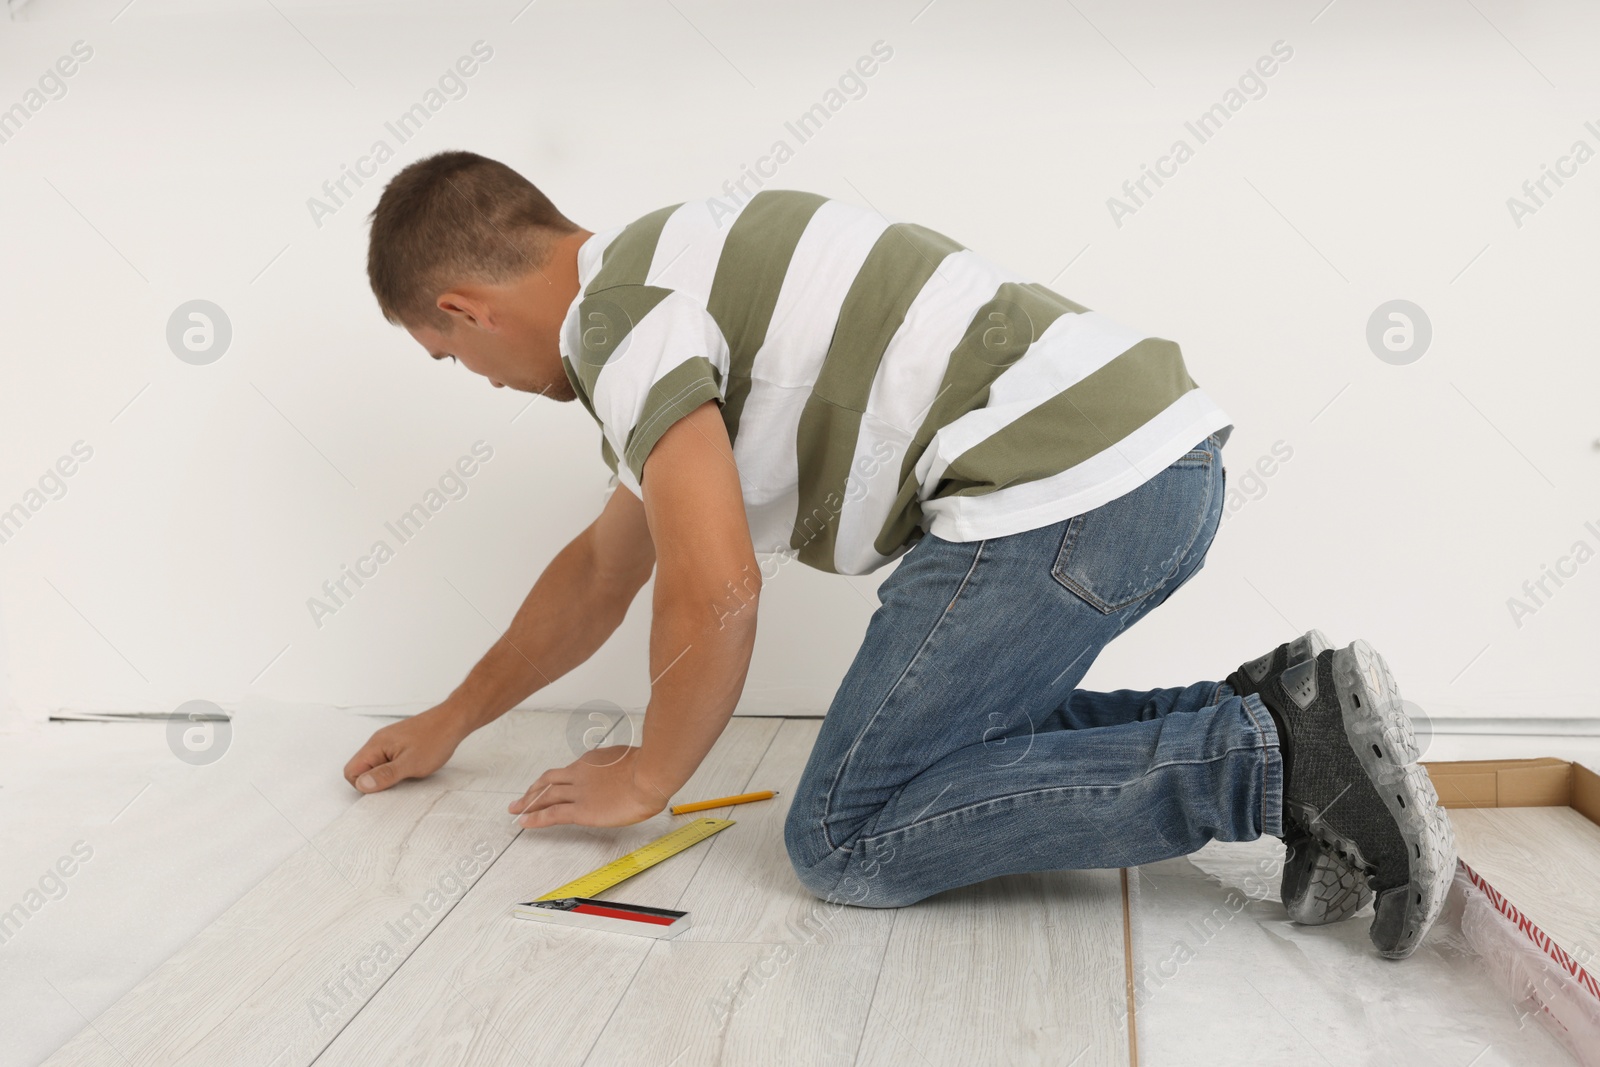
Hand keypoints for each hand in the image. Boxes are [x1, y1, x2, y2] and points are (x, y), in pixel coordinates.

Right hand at [343, 703, 469, 793]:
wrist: (454, 720)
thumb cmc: (435, 739)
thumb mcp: (410, 764)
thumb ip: (385, 775)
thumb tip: (362, 785)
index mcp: (375, 745)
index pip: (351, 771)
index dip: (364, 785)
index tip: (384, 787)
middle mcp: (378, 742)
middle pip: (362, 769)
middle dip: (377, 780)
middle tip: (398, 780)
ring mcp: (389, 742)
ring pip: (376, 766)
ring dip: (388, 775)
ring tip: (408, 773)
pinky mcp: (400, 744)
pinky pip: (388, 761)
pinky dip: (397, 768)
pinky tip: (413, 767)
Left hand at [509, 746, 669, 828]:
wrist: (649, 776)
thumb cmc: (649, 769)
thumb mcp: (635, 759)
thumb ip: (626, 766)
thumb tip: (632, 770)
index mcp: (593, 761)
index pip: (570, 771)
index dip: (557, 780)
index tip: (551, 786)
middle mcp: (580, 773)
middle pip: (549, 781)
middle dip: (533, 790)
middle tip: (521, 798)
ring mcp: (578, 792)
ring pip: (545, 796)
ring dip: (528, 803)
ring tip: (515, 810)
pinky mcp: (580, 810)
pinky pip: (551, 814)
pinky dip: (535, 818)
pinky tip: (524, 822)